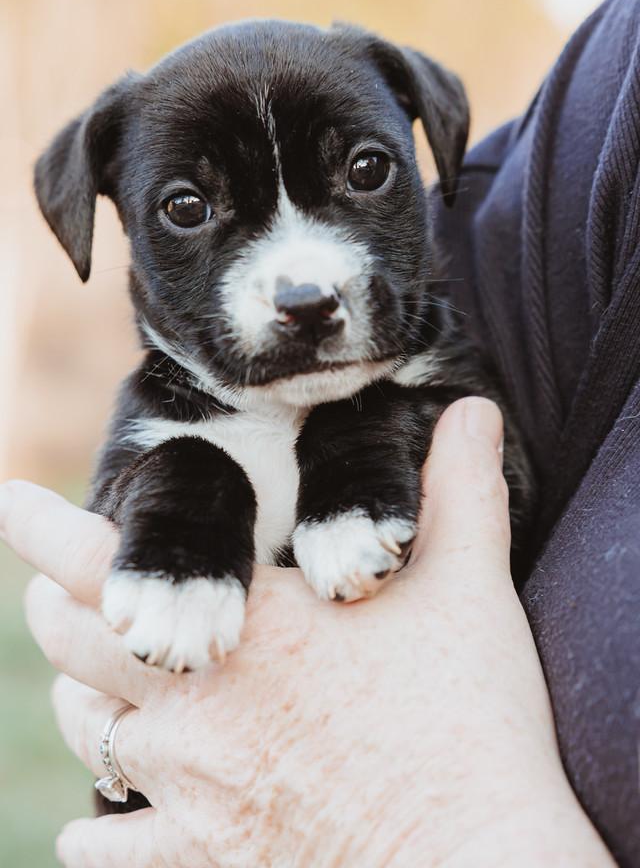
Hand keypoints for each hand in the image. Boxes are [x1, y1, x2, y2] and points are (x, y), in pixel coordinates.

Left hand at [0, 399, 612, 867]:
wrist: (476, 858)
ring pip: (94, 735)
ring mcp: (195, 788)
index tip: (8, 500)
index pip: (112, 564)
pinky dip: (99, 833)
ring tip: (76, 682)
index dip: (46, 529)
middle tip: (51, 589)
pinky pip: (123, 845)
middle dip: (57, 608)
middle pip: (80, 648)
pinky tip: (84, 834)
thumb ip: (460, 486)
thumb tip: (474, 410)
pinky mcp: (213, 854)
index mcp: (249, 629)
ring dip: (77, 698)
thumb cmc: (468, 718)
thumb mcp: (469, 585)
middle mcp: (198, 707)